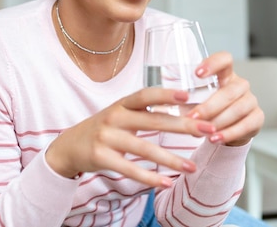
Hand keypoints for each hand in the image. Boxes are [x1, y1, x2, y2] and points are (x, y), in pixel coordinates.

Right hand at [45, 87, 216, 186]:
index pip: (146, 95)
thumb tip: (182, 107)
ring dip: (171, 159)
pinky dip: (149, 177)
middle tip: (207, 130)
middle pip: (154, 120)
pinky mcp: (101, 157)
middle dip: (183, 126)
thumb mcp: (120, 113)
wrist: (69, 146)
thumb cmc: (104, 128)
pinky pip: (129, 169)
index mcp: (122, 104)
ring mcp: (106, 137)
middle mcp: (114, 117)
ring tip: (192, 167)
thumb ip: (145, 111)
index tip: (188, 95)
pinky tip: (166, 183)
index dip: (166, 93)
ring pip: (144, 148)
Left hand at [188, 52, 264, 145]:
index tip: (197, 73)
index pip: (224, 60)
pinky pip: (245, 125)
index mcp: (225, 74)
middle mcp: (240, 85)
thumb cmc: (208, 110)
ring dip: (218, 122)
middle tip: (193, 117)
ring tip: (204, 132)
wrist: (226, 129)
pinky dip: (229, 133)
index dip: (213, 64)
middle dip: (209, 106)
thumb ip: (186, 99)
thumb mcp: (196, 101)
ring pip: (237, 109)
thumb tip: (168, 102)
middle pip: (229, 91)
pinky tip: (216, 138)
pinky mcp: (257, 118)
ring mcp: (251, 100)